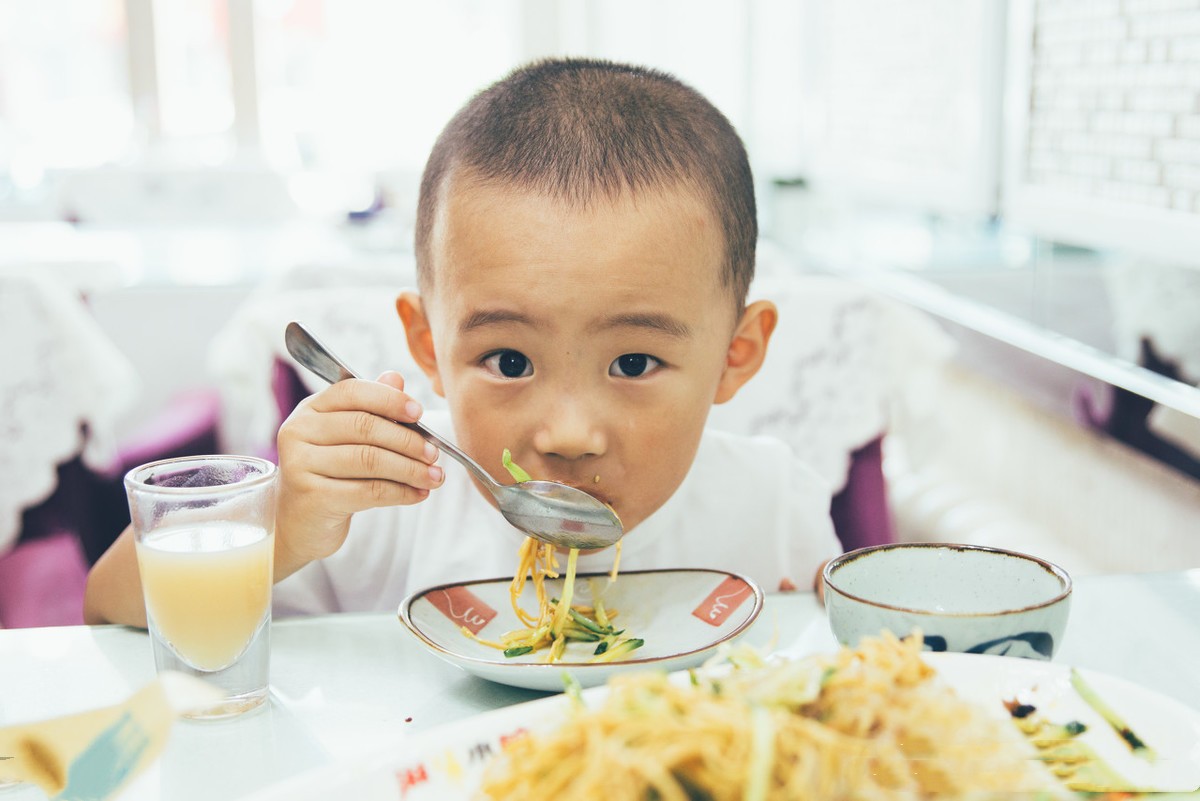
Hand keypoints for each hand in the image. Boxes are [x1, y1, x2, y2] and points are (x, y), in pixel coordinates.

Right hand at [274, 371, 443, 578]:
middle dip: (407, 440)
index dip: (389, 399)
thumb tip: (396, 377)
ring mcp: (301, 464)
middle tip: (434, 453)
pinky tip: (418, 494)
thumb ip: (371, 408)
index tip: (419, 413)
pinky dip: (400, 492)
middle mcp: (299, 431)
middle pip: (364, 427)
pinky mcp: (312, 497)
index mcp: (310, 409)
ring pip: (369, 460)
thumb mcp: (347, 438)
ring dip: (410, 469)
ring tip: (435, 477)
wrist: (299, 522)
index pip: (352, 391)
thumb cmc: (330, 475)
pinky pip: (368, 491)